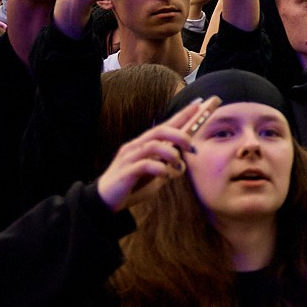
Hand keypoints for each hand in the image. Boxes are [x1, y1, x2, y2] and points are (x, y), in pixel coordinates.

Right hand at [96, 99, 214, 208]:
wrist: (107, 201)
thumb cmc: (133, 185)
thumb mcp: (156, 175)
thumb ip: (168, 167)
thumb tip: (183, 164)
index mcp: (144, 145)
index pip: (165, 125)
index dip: (182, 115)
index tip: (199, 105)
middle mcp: (136, 147)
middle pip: (160, 130)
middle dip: (180, 135)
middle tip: (192, 147)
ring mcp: (129, 158)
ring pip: (153, 145)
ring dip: (171, 154)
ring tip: (177, 166)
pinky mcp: (126, 172)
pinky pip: (145, 165)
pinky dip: (160, 169)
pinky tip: (166, 176)